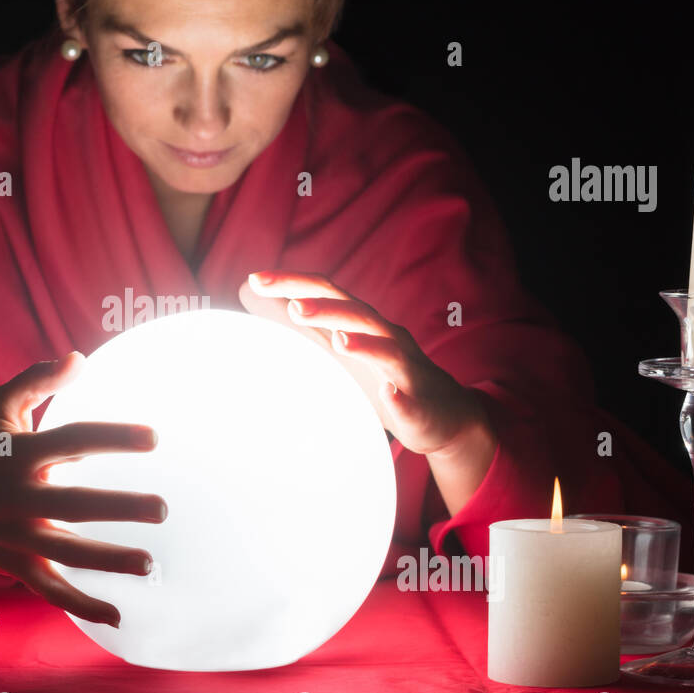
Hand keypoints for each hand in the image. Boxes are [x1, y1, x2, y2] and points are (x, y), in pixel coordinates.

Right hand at [0, 352, 166, 627]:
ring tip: (150, 563)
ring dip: (108, 560)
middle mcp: (17, 497)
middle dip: (119, 508)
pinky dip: (82, 606)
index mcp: (20, 455)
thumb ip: (36, 380)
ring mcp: (16, 536)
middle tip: (161, 508)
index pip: (73, 441)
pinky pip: (51, 590)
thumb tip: (78, 359)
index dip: (113, 437)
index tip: (155, 437)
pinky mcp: (15, 566)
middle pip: (74, 504)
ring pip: (66, 553)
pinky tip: (119, 614)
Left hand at [238, 271, 489, 456]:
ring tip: (339, 341)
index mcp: (363, 322)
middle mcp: (386, 337)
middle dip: (326, 309)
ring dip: (364, 345)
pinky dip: (398, 394)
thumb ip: (302, 322)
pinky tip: (387, 393)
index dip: (293, 283)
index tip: (256, 280)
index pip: (326, 292)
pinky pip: (409, 398)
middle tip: (293, 307)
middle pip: (356, 314)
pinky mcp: (419, 403)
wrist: (443, 412)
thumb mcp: (342, 347)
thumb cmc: (383, 375)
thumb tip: (250, 294)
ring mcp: (405, 369)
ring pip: (387, 351)